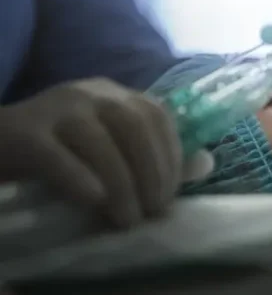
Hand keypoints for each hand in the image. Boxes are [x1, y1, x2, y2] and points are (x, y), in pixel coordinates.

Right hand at [0, 78, 181, 227]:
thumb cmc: (63, 149)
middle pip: (134, 125)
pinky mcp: (24, 133)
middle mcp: (91, 93)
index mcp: (115, 94)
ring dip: (122, 184)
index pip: (157, 115)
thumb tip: (206, 164)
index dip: (172, 155)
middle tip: (153, 211)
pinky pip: (57, 156)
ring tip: (127, 219)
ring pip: (100, 141)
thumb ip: (155, 154)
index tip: (172, 195)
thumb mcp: (112, 147)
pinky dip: (81, 180)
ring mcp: (57, 108)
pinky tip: (96, 202)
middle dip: (152, 171)